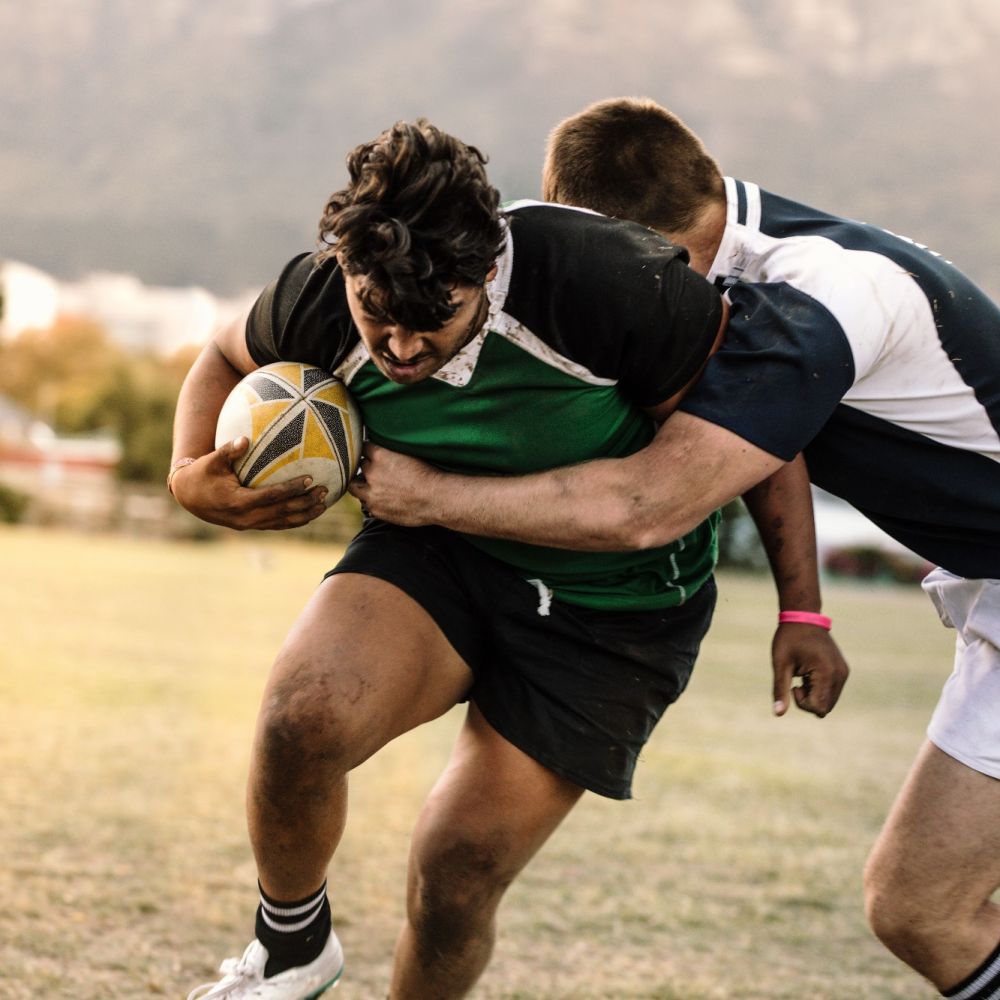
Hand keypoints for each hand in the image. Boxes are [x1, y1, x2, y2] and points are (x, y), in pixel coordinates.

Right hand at [169, 437, 328, 530]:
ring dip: (305, 515)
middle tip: (324, 491)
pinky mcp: (252, 526)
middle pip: (282, 513)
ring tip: (324, 504)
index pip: (271, 496)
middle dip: (305, 503)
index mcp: (238, 502)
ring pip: (283, 522)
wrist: (190, 497)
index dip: (291, 489)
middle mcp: (246, 518)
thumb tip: (245, 438)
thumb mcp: (212, 460)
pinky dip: (295, 520)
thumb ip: (229, 450)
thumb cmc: (203, 474)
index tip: (309, 479)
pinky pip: (278, 524)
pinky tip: (310, 511)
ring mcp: (250, 525)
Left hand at [347, 442, 442, 525]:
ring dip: (362, 485)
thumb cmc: (428, 475)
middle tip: (376, 470)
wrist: (437, 498)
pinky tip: (382, 499)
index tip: (372, 452)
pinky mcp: (376, 510)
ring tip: (372, 485)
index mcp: (380, 456)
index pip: (364, 448)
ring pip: (355, 487)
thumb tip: (380, 452)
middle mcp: (372, 474)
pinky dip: (371, 501)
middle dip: (367, 467)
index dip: (369, 450)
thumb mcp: (408, 455)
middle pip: (360, 467)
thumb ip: (389, 453)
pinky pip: (366, 504)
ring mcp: (372, 494)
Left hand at [771, 622, 849, 717]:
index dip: (802, 703)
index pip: (819, 707)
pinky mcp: (843, 671)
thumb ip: (780, 689)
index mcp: (826, 672)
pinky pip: (832, 692)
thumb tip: (778, 714)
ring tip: (803, 676)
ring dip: (814, 696)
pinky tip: (809, 673)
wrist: (803, 617)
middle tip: (797, 682)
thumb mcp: (780, 664)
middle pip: (826, 708)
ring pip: (830, 702)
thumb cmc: (788, 639)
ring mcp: (844, 672)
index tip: (793, 685)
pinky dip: (819, 690)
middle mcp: (840, 674)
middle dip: (808, 701)